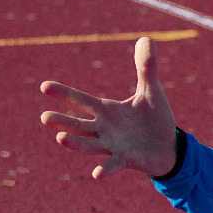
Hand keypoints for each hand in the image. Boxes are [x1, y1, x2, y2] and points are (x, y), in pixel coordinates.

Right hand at [39, 37, 178, 178]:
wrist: (169, 146)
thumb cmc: (155, 119)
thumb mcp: (151, 90)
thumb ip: (146, 67)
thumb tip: (146, 38)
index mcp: (107, 110)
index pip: (81, 100)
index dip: (64, 93)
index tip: (44, 86)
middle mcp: (104, 129)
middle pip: (78, 124)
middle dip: (62, 121)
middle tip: (44, 117)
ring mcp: (113, 145)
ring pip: (89, 144)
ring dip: (76, 143)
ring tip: (60, 138)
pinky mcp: (126, 159)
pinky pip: (113, 164)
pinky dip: (105, 169)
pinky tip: (96, 174)